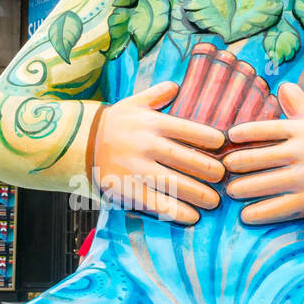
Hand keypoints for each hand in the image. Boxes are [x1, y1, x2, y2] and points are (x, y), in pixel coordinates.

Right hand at [92, 81, 225, 224]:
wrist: (80, 144)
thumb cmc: (114, 123)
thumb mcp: (133, 103)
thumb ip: (156, 95)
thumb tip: (176, 85)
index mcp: (152, 123)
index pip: (187, 129)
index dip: (208, 138)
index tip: (221, 145)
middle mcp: (146, 144)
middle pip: (185, 159)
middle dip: (209, 170)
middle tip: (223, 178)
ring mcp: (136, 168)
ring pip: (174, 183)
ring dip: (198, 194)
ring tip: (214, 202)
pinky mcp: (127, 189)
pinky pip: (156, 202)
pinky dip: (176, 211)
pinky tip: (192, 218)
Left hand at [224, 82, 303, 224]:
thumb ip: (298, 101)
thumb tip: (282, 85)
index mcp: (302, 130)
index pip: (268, 128)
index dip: (246, 132)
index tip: (230, 136)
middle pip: (263, 157)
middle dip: (238, 163)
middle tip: (223, 168)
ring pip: (268, 184)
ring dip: (244, 188)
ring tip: (229, 191)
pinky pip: (281, 208)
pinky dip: (261, 213)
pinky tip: (245, 216)